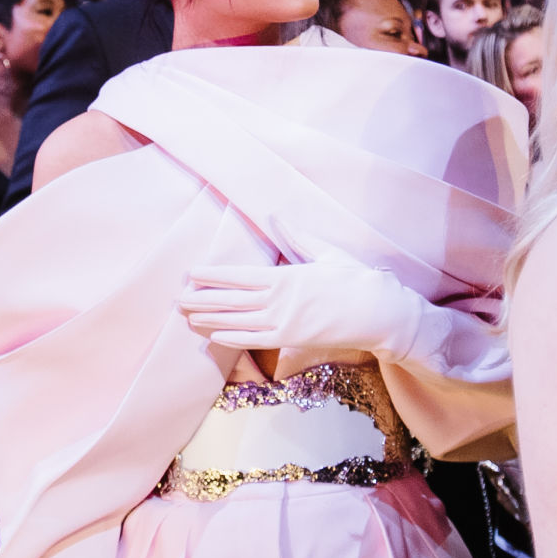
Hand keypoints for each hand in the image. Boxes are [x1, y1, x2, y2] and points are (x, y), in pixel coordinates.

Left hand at [180, 226, 426, 358]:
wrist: (379, 313)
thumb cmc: (356, 279)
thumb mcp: (327, 253)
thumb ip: (298, 238)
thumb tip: (278, 217)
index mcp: (286, 276)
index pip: (239, 276)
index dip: (213, 276)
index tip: (191, 274)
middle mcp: (280, 301)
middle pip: (232, 300)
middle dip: (203, 299)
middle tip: (177, 299)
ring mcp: (284, 323)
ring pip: (238, 321)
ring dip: (211, 319)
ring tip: (188, 317)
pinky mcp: (292, 341)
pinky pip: (255, 340)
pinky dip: (232, 338)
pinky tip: (214, 336)